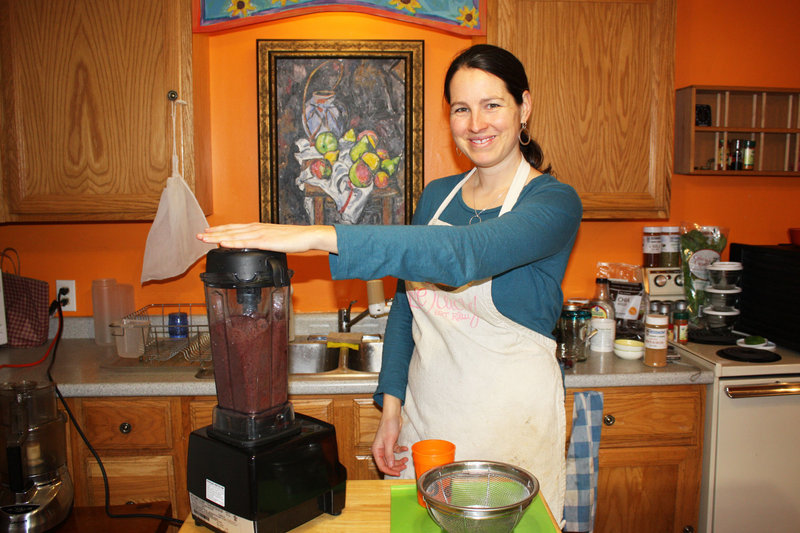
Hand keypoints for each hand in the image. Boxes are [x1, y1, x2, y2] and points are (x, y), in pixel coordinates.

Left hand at [196, 223, 337, 252]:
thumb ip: (264, 242)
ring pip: (234, 235)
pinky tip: (223, 244)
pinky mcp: (265, 241)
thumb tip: (256, 247)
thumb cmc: (294, 238)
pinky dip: (232, 242)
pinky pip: (245, 242)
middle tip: (199, 236)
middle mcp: (256, 229)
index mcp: (258, 228)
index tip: (208, 232)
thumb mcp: (275, 239)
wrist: (307, 236)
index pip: (235, 228)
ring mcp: (259, 234)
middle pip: (230, 230)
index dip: (221, 230)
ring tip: (204, 239)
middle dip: (213, 233)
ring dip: (217, 237)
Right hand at [371, 395, 407, 475]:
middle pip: (388, 463)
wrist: (393, 415)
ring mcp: (386, 447)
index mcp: (377, 450)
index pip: (382, 466)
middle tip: (404, 466)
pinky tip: (405, 448)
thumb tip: (391, 466)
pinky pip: (396, 451)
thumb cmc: (388, 426)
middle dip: (396, 466)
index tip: (398, 473)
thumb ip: (389, 455)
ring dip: (399, 460)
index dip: (390, 471)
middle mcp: (380, 450)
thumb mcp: (389, 441)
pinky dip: (401, 451)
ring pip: (392, 458)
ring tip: (406, 459)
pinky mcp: (391, 443)